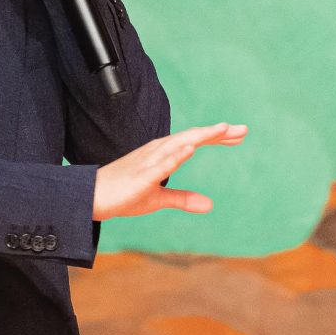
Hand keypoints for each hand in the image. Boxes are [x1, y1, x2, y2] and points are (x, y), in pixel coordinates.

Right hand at [91, 123, 248, 219]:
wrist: (91, 198)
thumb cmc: (123, 195)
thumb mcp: (158, 199)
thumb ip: (183, 199)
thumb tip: (210, 205)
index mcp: (163, 154)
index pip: (195, 142)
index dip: (218, 137)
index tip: (241, 135)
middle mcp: (158, 151)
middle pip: (192, 137)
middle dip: (218, 133)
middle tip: (244, 130)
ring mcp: (148, 162)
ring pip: (179, 144)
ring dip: (201, 136)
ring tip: (223, 129)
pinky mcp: (140, 176)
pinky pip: (160, 164)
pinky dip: (176, 155)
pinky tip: (191, 149)